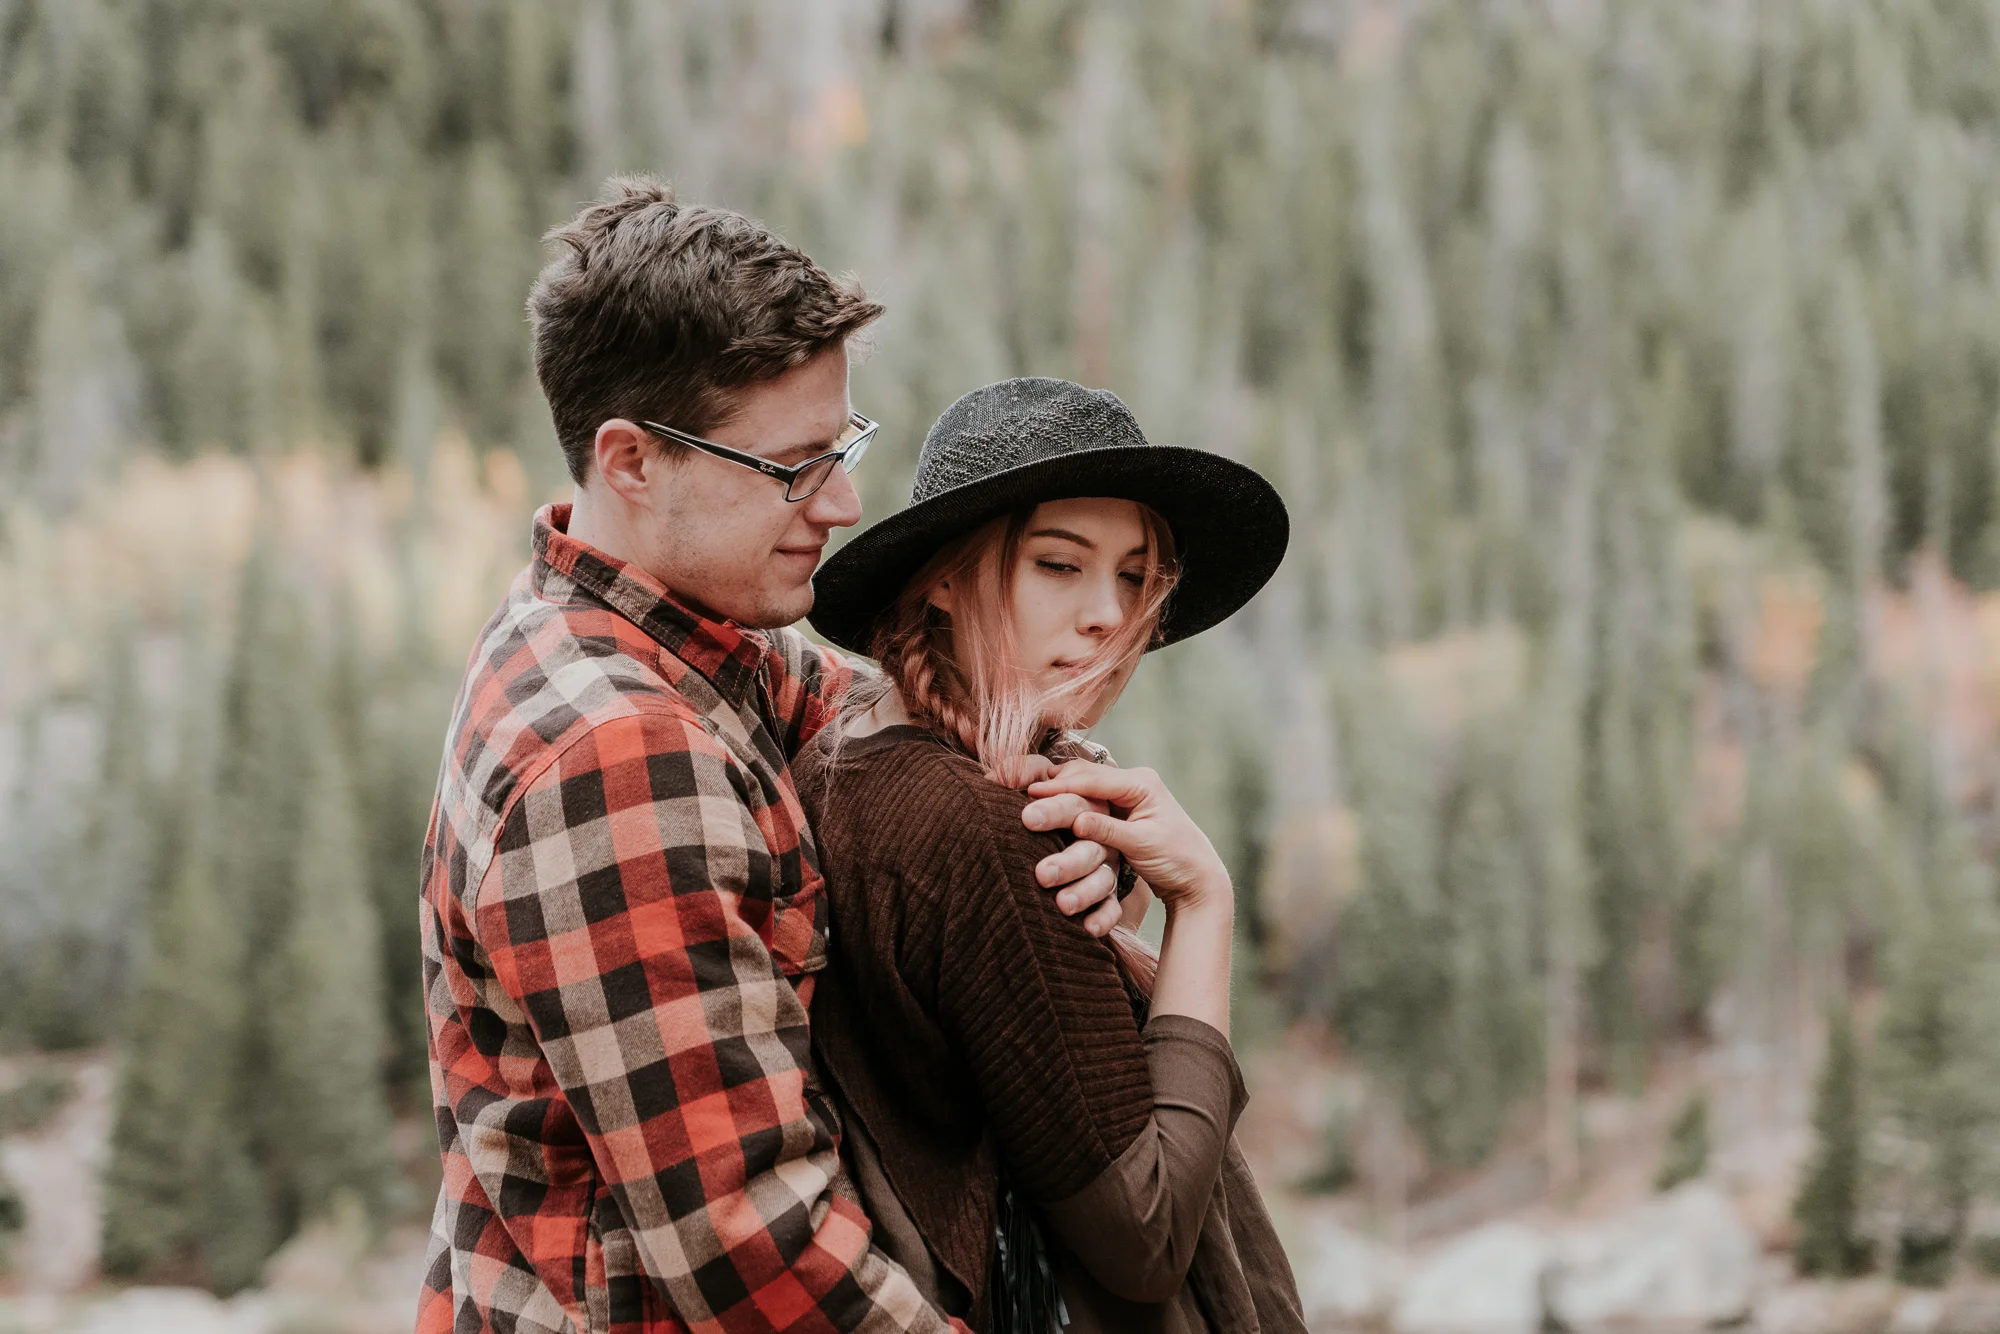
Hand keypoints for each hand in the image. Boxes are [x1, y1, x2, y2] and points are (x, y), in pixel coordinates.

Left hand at [994, 753, 1125, 936]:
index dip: (1053, 811)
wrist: (1051, 835)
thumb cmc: (1038, 803)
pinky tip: (1086, 930)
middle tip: (1042, 875)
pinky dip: (1103, 919)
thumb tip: (995, 775)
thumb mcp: (1033, 783)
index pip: (1073, 804)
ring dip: (1083, 892)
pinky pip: (1112, 908)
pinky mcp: (1108, 894)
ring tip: (1061, 906)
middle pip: (1090, 847)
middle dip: (1068, 862)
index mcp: (1083, 805)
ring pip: (1102, 879)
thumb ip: (1019, 773)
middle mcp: (1097, 836)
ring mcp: (1106, 866)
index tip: (1026, 818)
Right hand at [1023, 761, 1229, 914]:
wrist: (1198, 877)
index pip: (1093, 779)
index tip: (1031, 793)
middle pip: (1085, 776)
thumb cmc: (1177, 860)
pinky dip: (1068, 801)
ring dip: (1059, 791)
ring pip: (1084, 786)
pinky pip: (1089, 799)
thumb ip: (1110, 830)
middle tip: (1023, 792)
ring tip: (1029, 795)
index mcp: (1142, 783)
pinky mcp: (1121, 809)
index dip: (1060, 786)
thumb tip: (1077, 821)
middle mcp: (1134, 782)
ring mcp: (1127, 794)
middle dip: (1055, 784)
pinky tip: (1048, 806)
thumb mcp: (1143, 845)